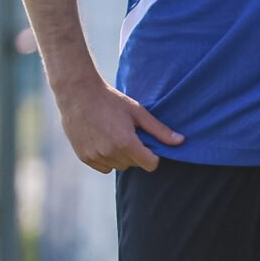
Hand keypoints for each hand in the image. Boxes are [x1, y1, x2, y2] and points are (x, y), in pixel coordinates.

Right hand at [57, 81, 182, 172]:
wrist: (78, 93)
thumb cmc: (111, 100)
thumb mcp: (138, 112)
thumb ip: (159, 130)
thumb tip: (181, 141)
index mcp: (126, 143)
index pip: (150, 164)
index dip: (152, 155)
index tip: (147, 142)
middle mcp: (110, 153)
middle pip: (134, 164)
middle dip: (136, 152)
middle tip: (128, 132)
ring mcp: (95, 156)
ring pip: (119, 166)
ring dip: (121, 156)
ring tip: (115, 134)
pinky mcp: (84, 157)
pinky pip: (104, 167)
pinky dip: (107, 159)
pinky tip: (104, 140)